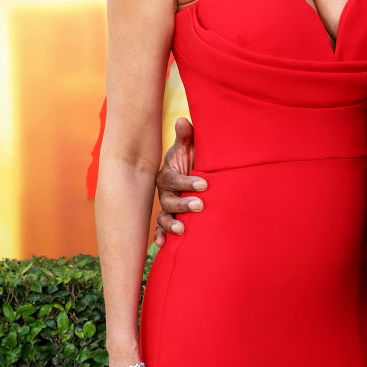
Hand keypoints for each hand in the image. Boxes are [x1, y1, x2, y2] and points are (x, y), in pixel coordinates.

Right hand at [154, 117, 205, 248]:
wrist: (195, 173)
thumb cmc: (192, 160)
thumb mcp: (189, 148)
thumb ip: (187, 137)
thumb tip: (184, 121)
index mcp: (168, 174)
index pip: (173, 179)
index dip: (187, 182)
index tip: (204, 184)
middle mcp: (164, 191)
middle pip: (168, 199)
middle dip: (183, 203)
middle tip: (200, 205)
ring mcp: (166, 206)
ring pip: (164, 215)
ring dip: (171, 223)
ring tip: (182, 229)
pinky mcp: (170, 218)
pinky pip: (162, 229)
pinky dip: (161, 236)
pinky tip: (163, 244)